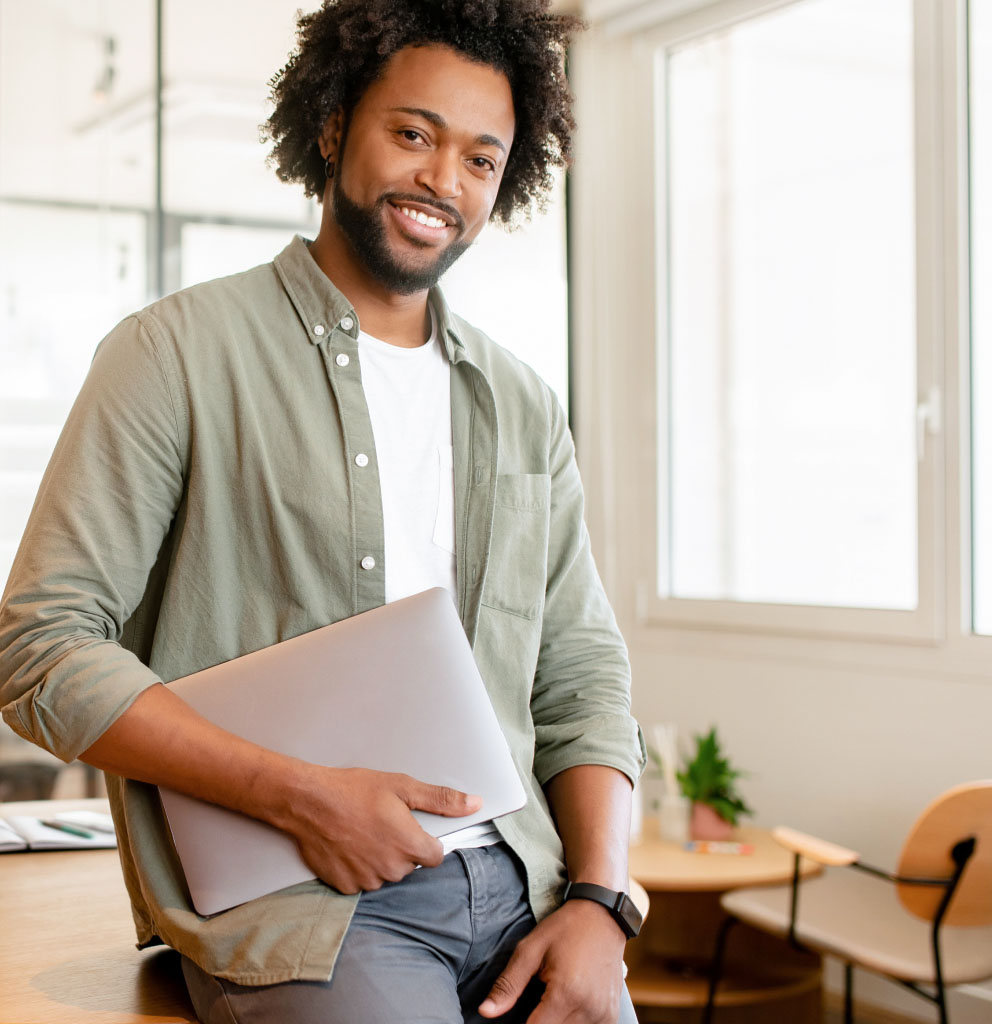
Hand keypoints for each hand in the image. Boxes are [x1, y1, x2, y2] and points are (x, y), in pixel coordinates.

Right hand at [278, 765, 481, 892]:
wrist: (309, 801)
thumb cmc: (354, 790)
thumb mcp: (402, 787)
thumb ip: (441, 799)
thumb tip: (474, 803)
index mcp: (409, 845)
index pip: (436, 857)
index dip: (426, 842)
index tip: (411, 829)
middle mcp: (391, 868)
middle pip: (410, 865)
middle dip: (401, 848)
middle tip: (382, 824)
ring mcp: (367, 880)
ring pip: (385, 874)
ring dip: (380, 859)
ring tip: (362, 833)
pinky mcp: (345, 886)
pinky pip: (362, 882)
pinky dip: (358, 867)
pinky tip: (349, 846)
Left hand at [479, 899, 626, 1022]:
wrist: (602, 915)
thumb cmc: (564, 929)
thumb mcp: (531, 949)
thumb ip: (508, 984)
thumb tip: (485, 1012)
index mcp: (566, 993)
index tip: (517, 1014)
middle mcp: (589, 1009)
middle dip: (538, 1021)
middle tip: (536, 998)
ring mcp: (604, 1015)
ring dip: (555, 1021)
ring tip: (551, 998)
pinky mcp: (611, 1016)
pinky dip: (573, 1022)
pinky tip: (568, 1003)